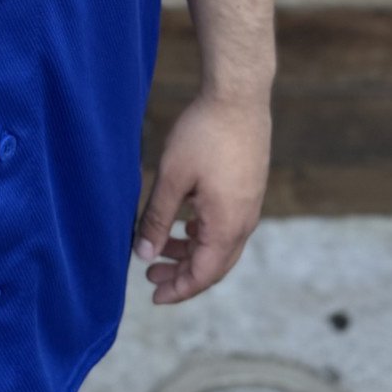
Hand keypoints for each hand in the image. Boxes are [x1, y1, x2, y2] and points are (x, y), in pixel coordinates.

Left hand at [132, 92, 270, 304]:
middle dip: (182, 274)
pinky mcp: (248, 188)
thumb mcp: (172, 178)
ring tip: (160, 247)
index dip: (178, 290)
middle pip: (213, 265)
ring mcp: (249, 205)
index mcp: (226, 226)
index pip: (202, 275)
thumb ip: (157, 219)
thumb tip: (142, 255)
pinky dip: (202, 233)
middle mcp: (244, 222)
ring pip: (219, 244)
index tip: (153, 295)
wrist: (239, 95)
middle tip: (150, 276)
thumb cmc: (204, 134)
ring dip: (191, 251)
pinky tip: (184, 222)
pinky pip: (226, 224)